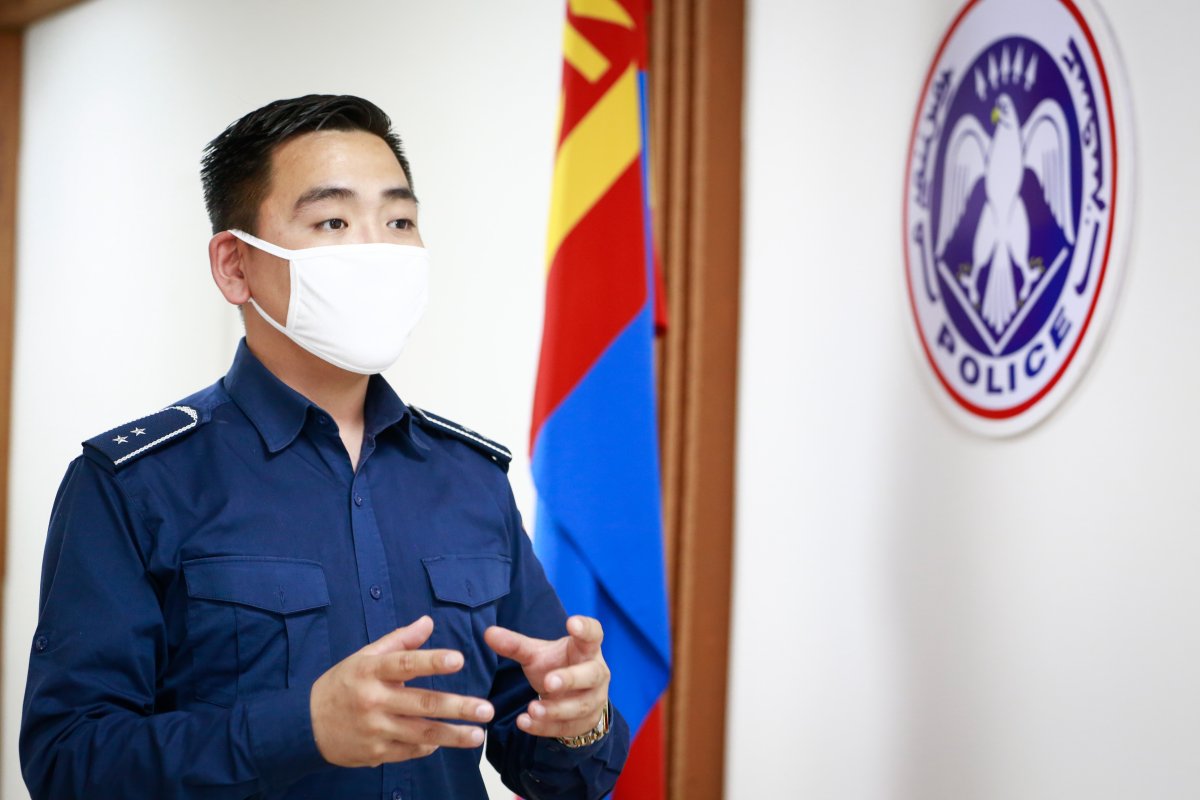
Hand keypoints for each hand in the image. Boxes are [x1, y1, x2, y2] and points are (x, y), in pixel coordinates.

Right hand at [309, 615, 494, 766]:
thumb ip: (399, 640)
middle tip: (487, 709)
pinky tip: (447, 742)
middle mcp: (374, 701)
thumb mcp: (364, 656)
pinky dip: (429, 746)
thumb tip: (428, 621)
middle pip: (421, 703)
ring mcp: (375, 729)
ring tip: (478, 735)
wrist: (306, 725)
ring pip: (420, 733)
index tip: (460, 659)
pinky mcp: (375, 752)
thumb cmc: (342, 684)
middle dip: (457, 707)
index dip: (432, 661)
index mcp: (371, 671)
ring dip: (453, 736)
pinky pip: (409, 750)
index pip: (405, 664)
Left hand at [484, 616, 610, 738]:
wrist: (573, 698)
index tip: (571, 622)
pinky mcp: (584, 723)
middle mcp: (596, 673)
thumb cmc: (557, 666)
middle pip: (591, 674)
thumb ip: (515, 645)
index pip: (593, 634)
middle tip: (548, 682)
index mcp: (586, 649)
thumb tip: (488, 633)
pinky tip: (526, 723)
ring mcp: (594, 699)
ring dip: (555, 709)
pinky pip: (566, 727)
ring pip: (580, 706)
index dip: (585, 628)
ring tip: (532, 709)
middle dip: (570, 679)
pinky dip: (545, 727)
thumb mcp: (537, 655)